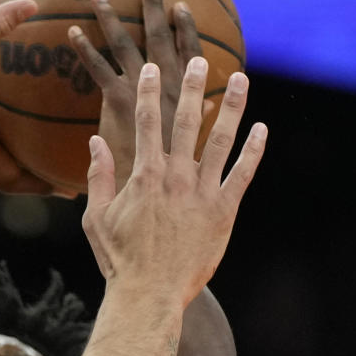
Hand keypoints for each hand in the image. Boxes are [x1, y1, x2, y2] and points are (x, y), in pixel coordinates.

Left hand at [69, 0, 208, 190]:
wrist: (157, 196)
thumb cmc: (174, 180)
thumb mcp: (195, 149)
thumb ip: (200, 123)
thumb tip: (207, 107)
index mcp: (189, 94)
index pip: (191, 54)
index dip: (186, 29)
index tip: (181, 6)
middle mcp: (168, 86)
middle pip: (162, 38)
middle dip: (155, 7)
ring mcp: (142, 91)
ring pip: (128, 45)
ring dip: (113, 17)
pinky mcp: (118, 101)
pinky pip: (99, 68)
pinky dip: (86, 48)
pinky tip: (72, 32)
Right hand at [82, 59, 266, 305]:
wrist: (149, 294)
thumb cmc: (120, 259)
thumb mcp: (96, 218)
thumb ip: (98, 177)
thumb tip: (94, 143)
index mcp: (145, 176)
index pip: (146, 123)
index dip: (148, 92)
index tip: (151, 69)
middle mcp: (176, 178)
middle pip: (187, 121)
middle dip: (193, 87)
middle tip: (200, 61)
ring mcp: (203, 193)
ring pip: (221, 141)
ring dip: (233, 107)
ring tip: (241, 79)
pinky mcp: (224, 211)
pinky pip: (243, 175)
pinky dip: (254, 150)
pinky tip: (262, 128)